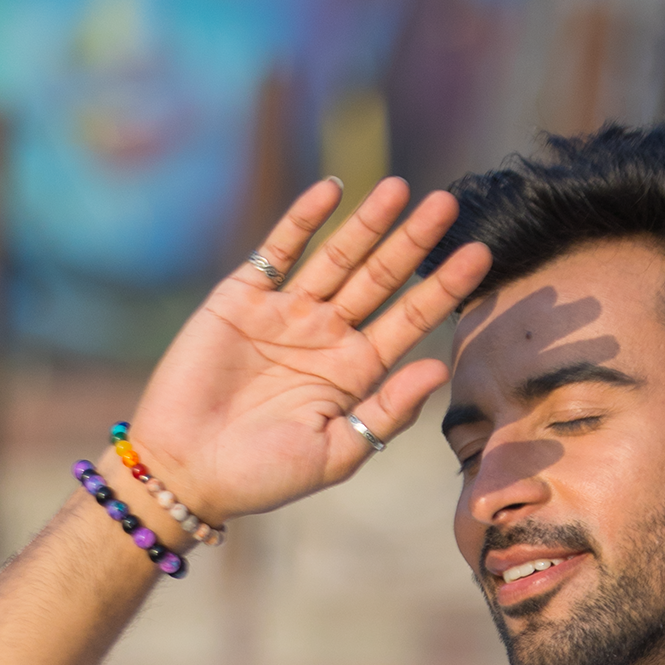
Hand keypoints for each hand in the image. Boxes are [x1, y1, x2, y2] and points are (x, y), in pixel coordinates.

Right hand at [127, 176, 489, 526]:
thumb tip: (438, 369)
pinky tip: (333, 189)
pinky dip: (304, 219)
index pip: (409, 321)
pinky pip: (278, 250)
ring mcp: (285, 313)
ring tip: (401, 188)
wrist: (186, 470)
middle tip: (448, 203)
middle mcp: (326, 337)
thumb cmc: (262, 476)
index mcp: (354, 374)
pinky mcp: (241, 299)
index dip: (442, 288)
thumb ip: (388, 412)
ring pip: (336, 257)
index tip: (478, 255)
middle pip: (380, 279)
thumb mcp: (338, 453)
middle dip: (413, 243)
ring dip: (368, 223)